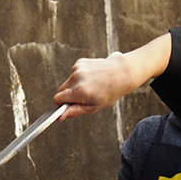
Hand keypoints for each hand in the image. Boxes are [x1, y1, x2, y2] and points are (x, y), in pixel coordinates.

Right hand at [53, 33, 171, 120]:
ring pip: (67, 82)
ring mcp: (77, 69)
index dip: (62, 104)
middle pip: (60, 90)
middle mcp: (76, 78)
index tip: (70, 105)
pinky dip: (79, 77)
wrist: (123, 72)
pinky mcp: (80, 62)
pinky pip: (73, 74)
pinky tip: (92, 78)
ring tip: (91, 86)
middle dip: (68, 95)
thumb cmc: (110, 92)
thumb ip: (75, 112)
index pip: (57, 99)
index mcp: (79, 91)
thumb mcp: (94, 107)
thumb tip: (59, 117)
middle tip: (84, 97)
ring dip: (75, 85)